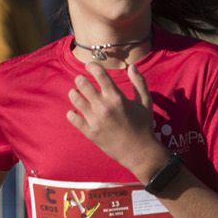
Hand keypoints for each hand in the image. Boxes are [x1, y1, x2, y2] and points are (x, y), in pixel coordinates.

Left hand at [65, 61, 165, 176]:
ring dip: (73, 94)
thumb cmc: (144, 126)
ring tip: (75, 93)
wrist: (139, 152)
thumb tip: (132, 67)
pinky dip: (71, 114)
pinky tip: (73, 112)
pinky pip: (73, 119)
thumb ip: (139, 83)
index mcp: (116, 97)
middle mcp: (103, 107)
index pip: (100, 75)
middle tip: (80, 79)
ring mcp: (94, 120)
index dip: (92, 67)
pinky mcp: (89, 132)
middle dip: (80, 79)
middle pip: (83, 85)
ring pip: (75, 100)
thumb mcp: (145, 102)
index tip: (89, 65)